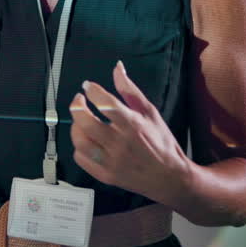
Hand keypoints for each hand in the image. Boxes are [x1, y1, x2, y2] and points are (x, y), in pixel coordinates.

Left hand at [71, 61, 190, 200]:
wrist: (169, 177)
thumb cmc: (162, 143)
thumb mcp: (150, 112)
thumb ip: (129, 90)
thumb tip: (117, 69)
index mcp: (132, 125)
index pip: (103, 102)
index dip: (91, 90)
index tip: (88, 87)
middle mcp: (120, 143)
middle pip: (84, 122)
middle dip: (76, 106)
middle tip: (79, 100)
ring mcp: (111, 161)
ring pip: (79, 141)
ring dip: (76, 126)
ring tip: (82, 121)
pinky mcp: (105, 175)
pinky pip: (81, 159)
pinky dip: (79, 147)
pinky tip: (87, 140)